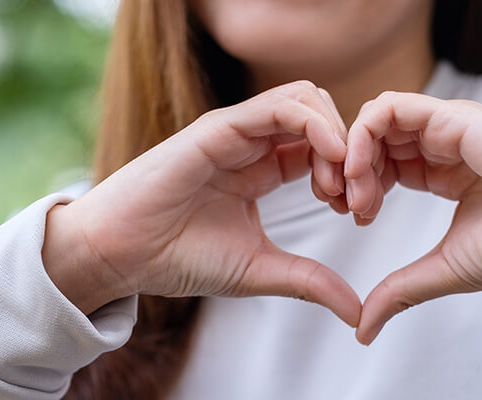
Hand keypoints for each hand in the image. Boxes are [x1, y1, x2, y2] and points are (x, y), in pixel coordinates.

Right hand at [44, 81, 361, 326]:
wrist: (122, 255)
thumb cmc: (179, 258)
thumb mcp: (260, 270)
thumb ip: (310, 282)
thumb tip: (358, 313)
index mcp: (264, 168)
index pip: (324, 147)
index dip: (352, 173)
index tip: (359, 213)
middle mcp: (252, 142)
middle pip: (323, 116)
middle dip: (352, 152)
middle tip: (355, 198)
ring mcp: (236, 130)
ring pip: (307, 99)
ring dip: (338, 136)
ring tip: (340, 184)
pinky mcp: (220, 127)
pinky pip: (281, 105)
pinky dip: (316, 126)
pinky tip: (329, 162)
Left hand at [341, 92, 481, 343]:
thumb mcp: (441, 270)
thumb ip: (399, 292)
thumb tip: (362, 330)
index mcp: (443, 169)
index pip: (384, 159)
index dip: (359, 183)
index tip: (354, 217)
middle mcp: (443, 141)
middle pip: (374, 137)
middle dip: (348, 169)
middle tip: (344, 207)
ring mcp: (447, 125)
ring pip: (375, 119)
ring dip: (352, 155)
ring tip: (356, 197)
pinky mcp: (451, 117)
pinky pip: (388, 108)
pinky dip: (361, 136)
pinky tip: (361, 173)